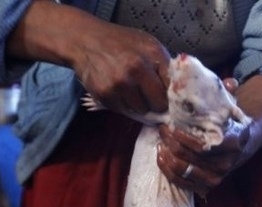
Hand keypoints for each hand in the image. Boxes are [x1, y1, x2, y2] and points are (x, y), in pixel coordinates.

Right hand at [8, 1, 170, 113]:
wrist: (86, 41)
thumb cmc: (121, 43)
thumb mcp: (147, 45)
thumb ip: (163, 65)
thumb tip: (176, 91)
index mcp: (153, 55)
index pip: (173, 86)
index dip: (172, 95)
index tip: (169, 98)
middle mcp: (137, 69)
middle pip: (159, 104)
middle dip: (156, 103)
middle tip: (149, 96)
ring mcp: (120, 84)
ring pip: (141, 110)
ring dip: (138, 104)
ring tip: (130, 90)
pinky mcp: (105, 95)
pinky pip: (123, 111)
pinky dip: (122, 104)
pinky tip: (117, 90)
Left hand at [155, 78, 253, 196]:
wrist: (239, 145)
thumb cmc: (227, 123)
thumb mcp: (229, 107)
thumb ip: (227, 94)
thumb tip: (230, 81)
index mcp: (234, 143)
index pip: (204, 147)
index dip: (184, 138)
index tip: (170, 126)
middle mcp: (227, 164)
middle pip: (191, 158)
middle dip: (171, 144)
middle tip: (161, 130)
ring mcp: (217, 178)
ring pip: (184, 172)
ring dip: (167, 158)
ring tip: (159, 144)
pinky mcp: (207, 187)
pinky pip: (182, 183)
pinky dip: (168, 171)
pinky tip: (160, 157)